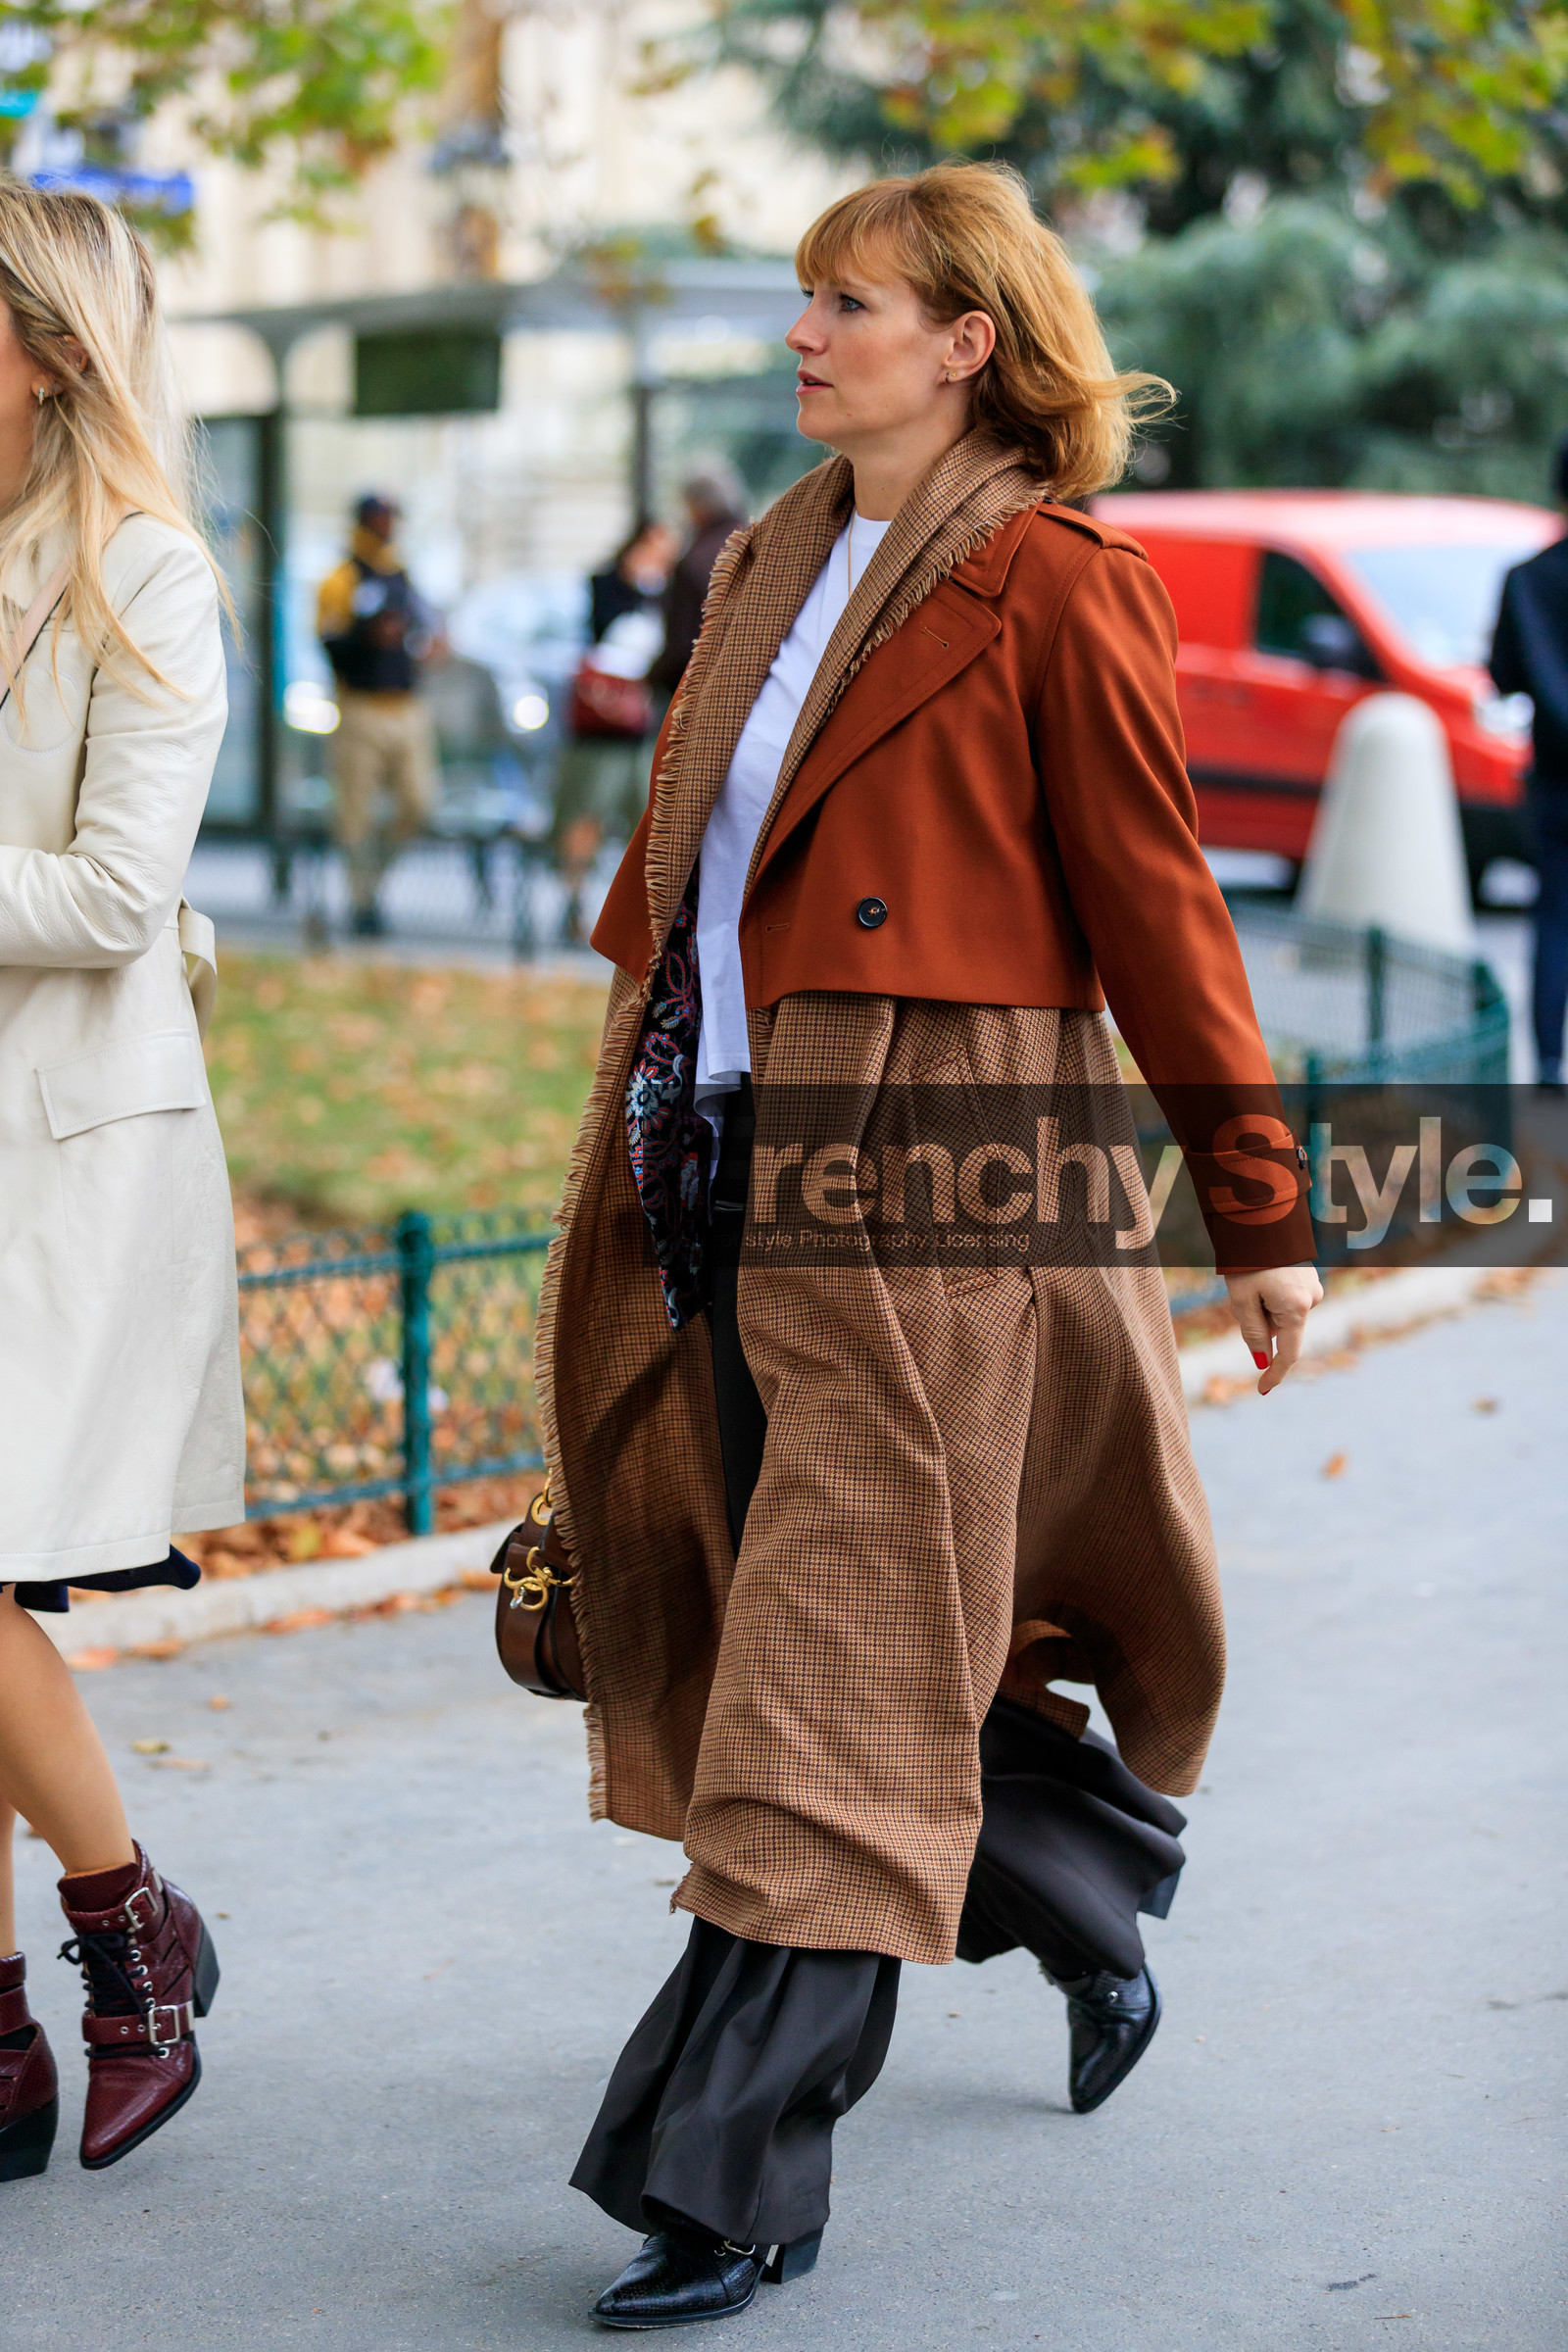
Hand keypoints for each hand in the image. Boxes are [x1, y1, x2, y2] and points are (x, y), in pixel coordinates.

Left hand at [1223, 1264, 1323, 1394]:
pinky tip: (1263, 1276)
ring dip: (1264, 1309)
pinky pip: (1287, 1301)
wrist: (1262, 1219)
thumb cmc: (1247, 1260)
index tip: (1262, 1390)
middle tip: (1244, 1296)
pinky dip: (1271, 1298)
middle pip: (1281, 1331)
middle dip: (1260, 1325)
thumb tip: (1263, 1361)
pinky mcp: (1309, 1279)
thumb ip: (1253, 1333)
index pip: (1289, 1355)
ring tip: (1253, 1280)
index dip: (1274, 1374)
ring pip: (1283, 1315)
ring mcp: (1313, 1288)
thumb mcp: (1242, 1300)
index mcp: (1297, 1309)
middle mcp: (1312, 1300)